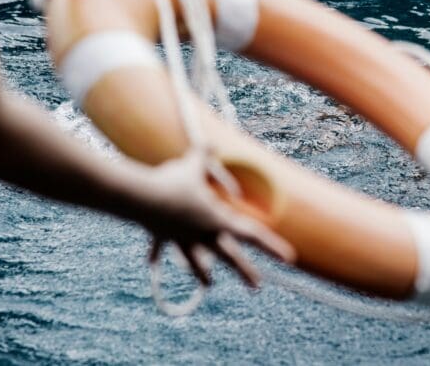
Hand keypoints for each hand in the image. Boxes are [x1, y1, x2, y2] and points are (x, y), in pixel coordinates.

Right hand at [141, 150, 294, 287]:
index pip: (252, 235)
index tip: (289, 258)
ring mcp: (182, 240)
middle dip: (244, 271)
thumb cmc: (173, 182)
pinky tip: (152, 262)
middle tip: (257, 286)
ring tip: (208, 284)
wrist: (140, 198)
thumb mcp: (192, 165)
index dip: (272, 246)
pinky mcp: (162, 237)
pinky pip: (161, 248)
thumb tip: (210, 142)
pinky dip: (157, 254)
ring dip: (202, 272)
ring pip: (196, 261)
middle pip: (229, 257)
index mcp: (218, 221)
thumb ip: (203, 155)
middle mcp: (204, 235)